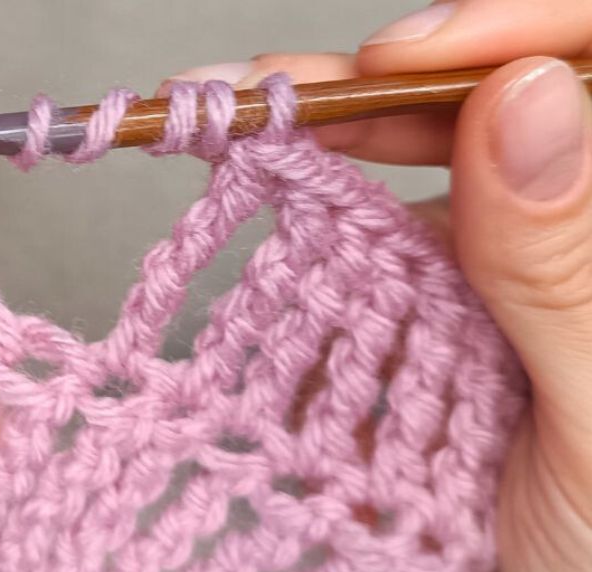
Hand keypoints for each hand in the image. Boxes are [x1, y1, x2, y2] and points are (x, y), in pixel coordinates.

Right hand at [160, 1, 591, 571]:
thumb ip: (563, 267)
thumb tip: (518, 99)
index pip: (583, 66)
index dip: (497, 34)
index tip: (394, 60)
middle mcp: (545, 230)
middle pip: (459, 113)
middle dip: (354, 94)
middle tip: (255, 96)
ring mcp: (476, 273)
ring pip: (393, 186)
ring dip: (311, 169)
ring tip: (230, 150)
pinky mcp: (418, 321)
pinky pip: (357, 271)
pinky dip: (301, 263)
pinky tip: (261, 252)